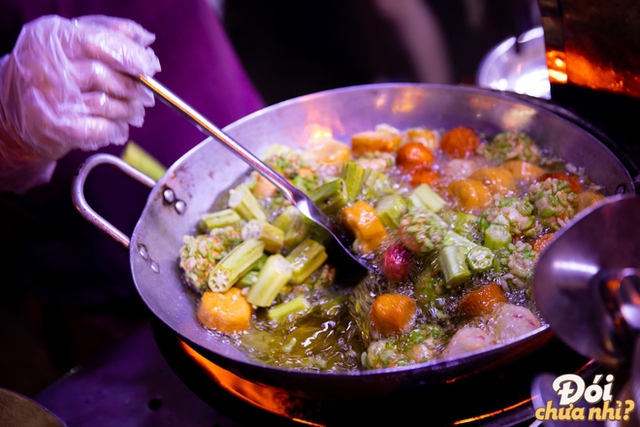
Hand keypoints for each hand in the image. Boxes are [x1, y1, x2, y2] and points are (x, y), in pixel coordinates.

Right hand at [0, 15, 160, 191]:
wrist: (15, 110)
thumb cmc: (53, 70)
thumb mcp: (74, 40)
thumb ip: (111, 33)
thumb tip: (146, 40)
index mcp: (52, 37)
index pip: (99, 43)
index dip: (131, 56)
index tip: (151, 67)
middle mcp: (47, 67)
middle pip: (104, 75)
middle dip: (133, 88)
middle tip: (146, 95)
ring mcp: (50, 98)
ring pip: (106, 104)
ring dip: (128, 111)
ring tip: (134, 111)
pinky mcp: (56, 127)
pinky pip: (100, 128)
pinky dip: (115, 129)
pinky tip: (117, 127)